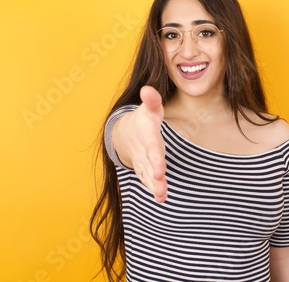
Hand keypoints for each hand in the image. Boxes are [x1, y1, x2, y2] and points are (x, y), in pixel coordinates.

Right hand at [113, 86, 167, 202]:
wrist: (126, 132)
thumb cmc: (145, 119)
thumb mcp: (149, 108)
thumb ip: (152, 100)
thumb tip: (148, 89)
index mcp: (146, 135)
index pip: (152, 147)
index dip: (156, 158)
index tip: (161, 169)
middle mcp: (143, 150)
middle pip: (149, 164)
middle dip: (155, 174)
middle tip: (161, 182)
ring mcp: (142, 161)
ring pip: (147, 175)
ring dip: (154, 186)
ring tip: (162, 196)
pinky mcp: (143, 169)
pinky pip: (147, 180)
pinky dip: (153, 189)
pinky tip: (161, 199)